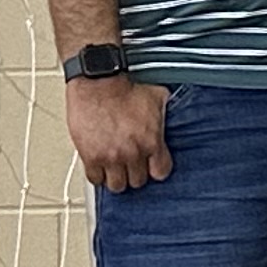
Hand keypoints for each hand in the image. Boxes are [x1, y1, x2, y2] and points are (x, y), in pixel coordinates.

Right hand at [64, 75, 171, 191]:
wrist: (98, 81)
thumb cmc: (125, 87)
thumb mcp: (157, 98)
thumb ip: (164, 115)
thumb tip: (176, 113)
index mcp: (152, 141)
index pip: (160, 172)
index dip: (155, 169)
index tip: (150, 165)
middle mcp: (132, 153)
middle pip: (137, 181)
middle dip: (135, 173)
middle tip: (130, 164)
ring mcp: (111, 157)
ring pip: (117, 185)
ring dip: (116, 177)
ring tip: (114, 168)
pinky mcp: (91, 156)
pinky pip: (95, 179)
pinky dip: (97, 174)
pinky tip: (99, 165)